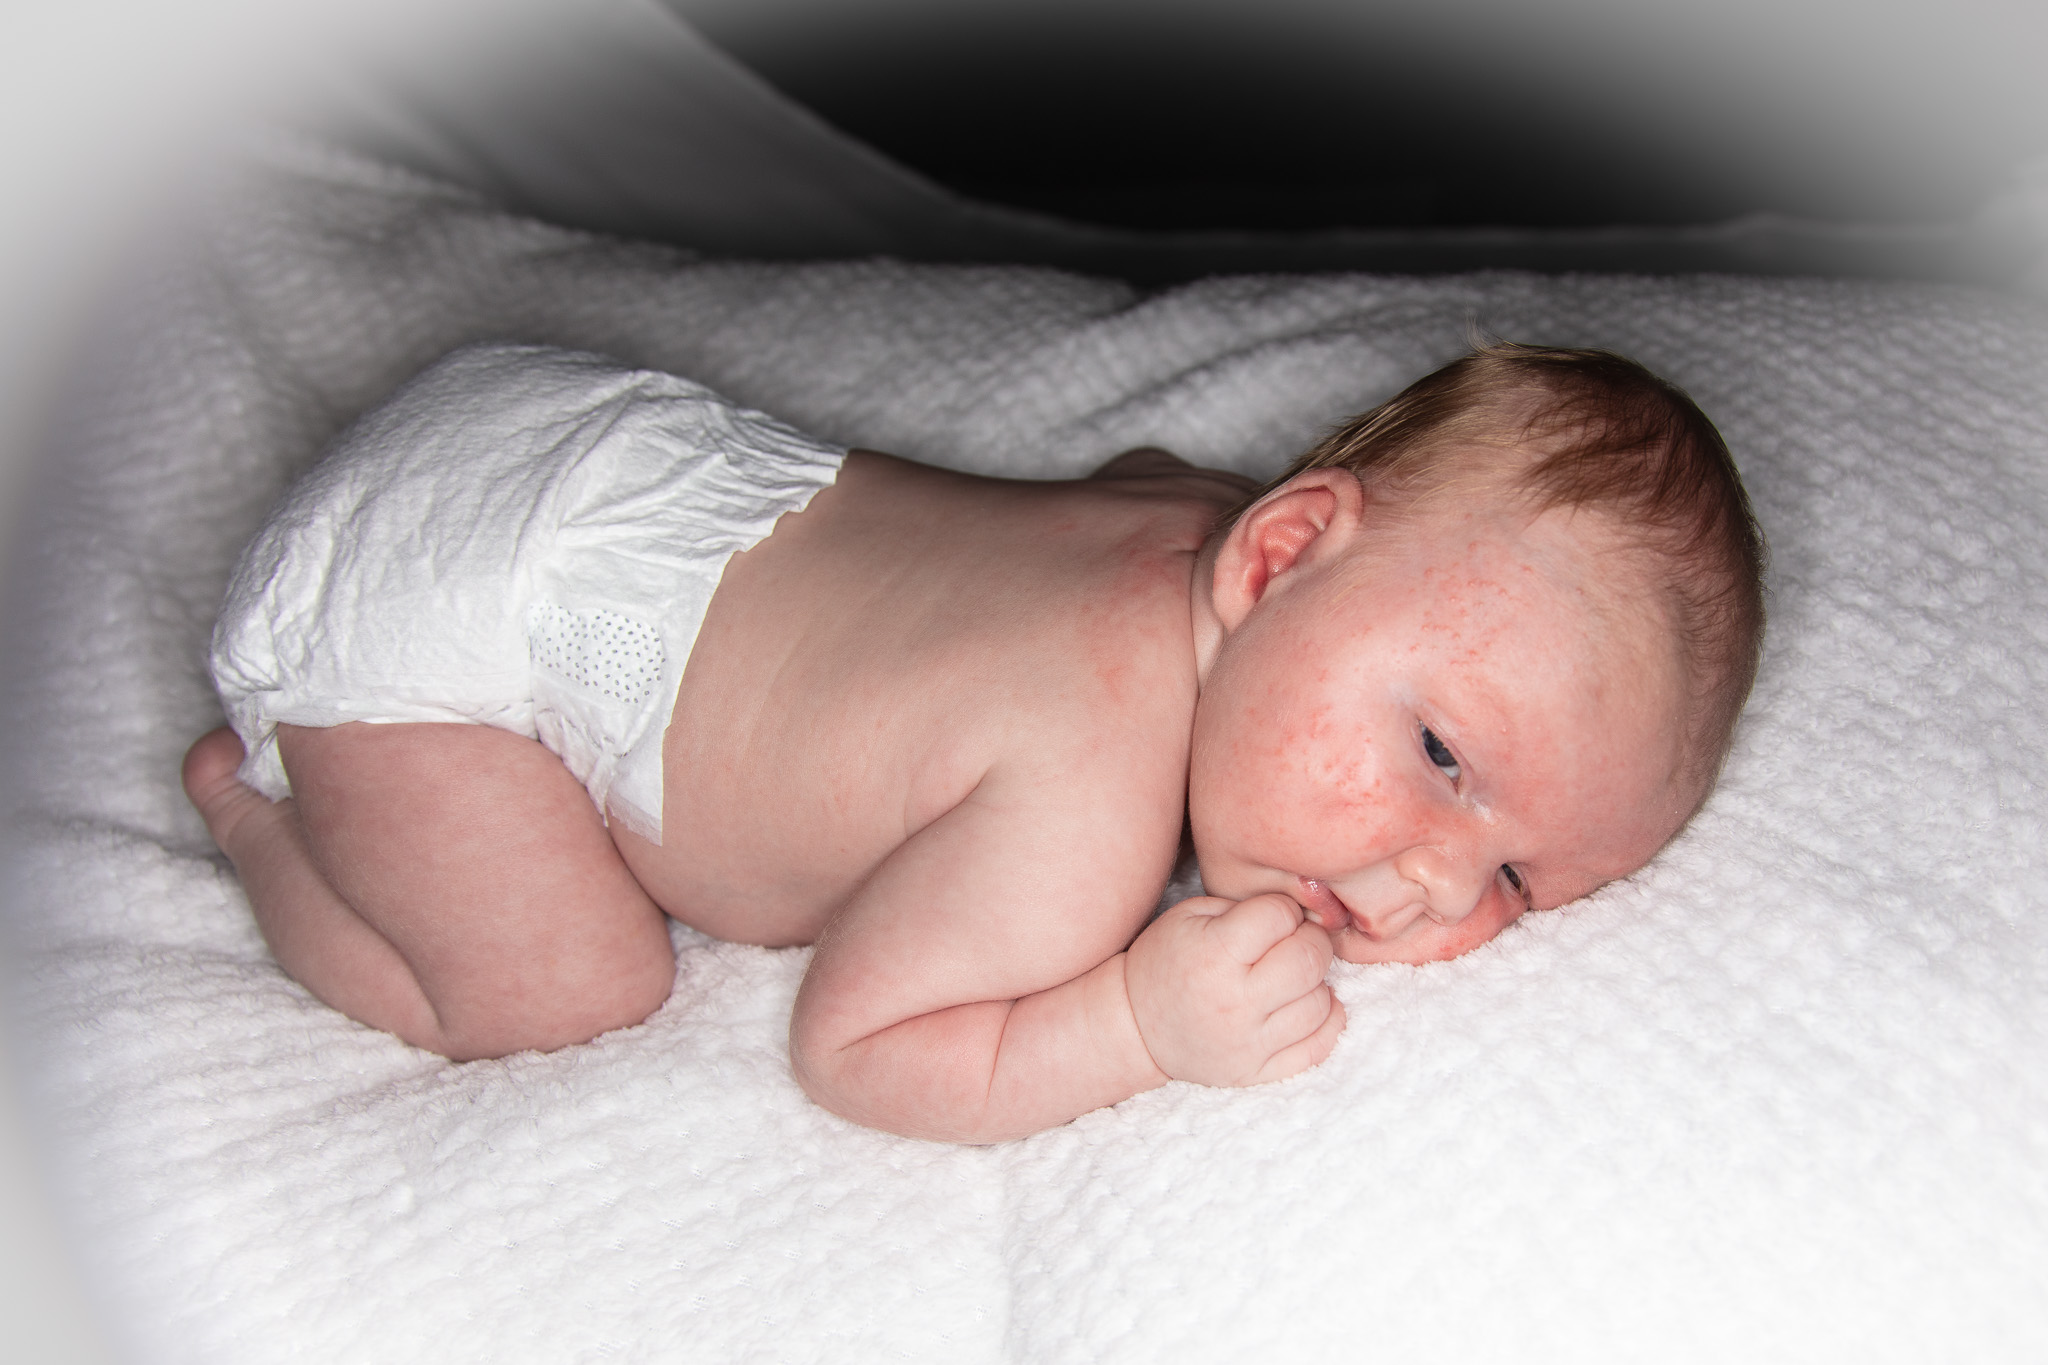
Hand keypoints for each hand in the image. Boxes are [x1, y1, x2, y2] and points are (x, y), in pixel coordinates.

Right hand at [1124, 893, 1345, 1086]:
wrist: (1134, 1026)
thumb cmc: (1166, 961)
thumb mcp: (1189, 915)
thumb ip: (1245, 905)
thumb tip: (1303, 913)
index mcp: (1212, 954)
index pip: (1280, 915)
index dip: (1283, 910)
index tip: (1272, 918)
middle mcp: (1233, 1002)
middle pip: (1309, 959)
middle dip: (1312, 941)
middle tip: (1296, 942)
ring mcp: (1248, 1043)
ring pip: (1320, 1004)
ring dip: (1316, 982)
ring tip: (1293, 976)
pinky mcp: (1257, 1073)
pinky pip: (1318, 1047)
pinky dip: (1325, 1021)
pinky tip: (1304, 1004)